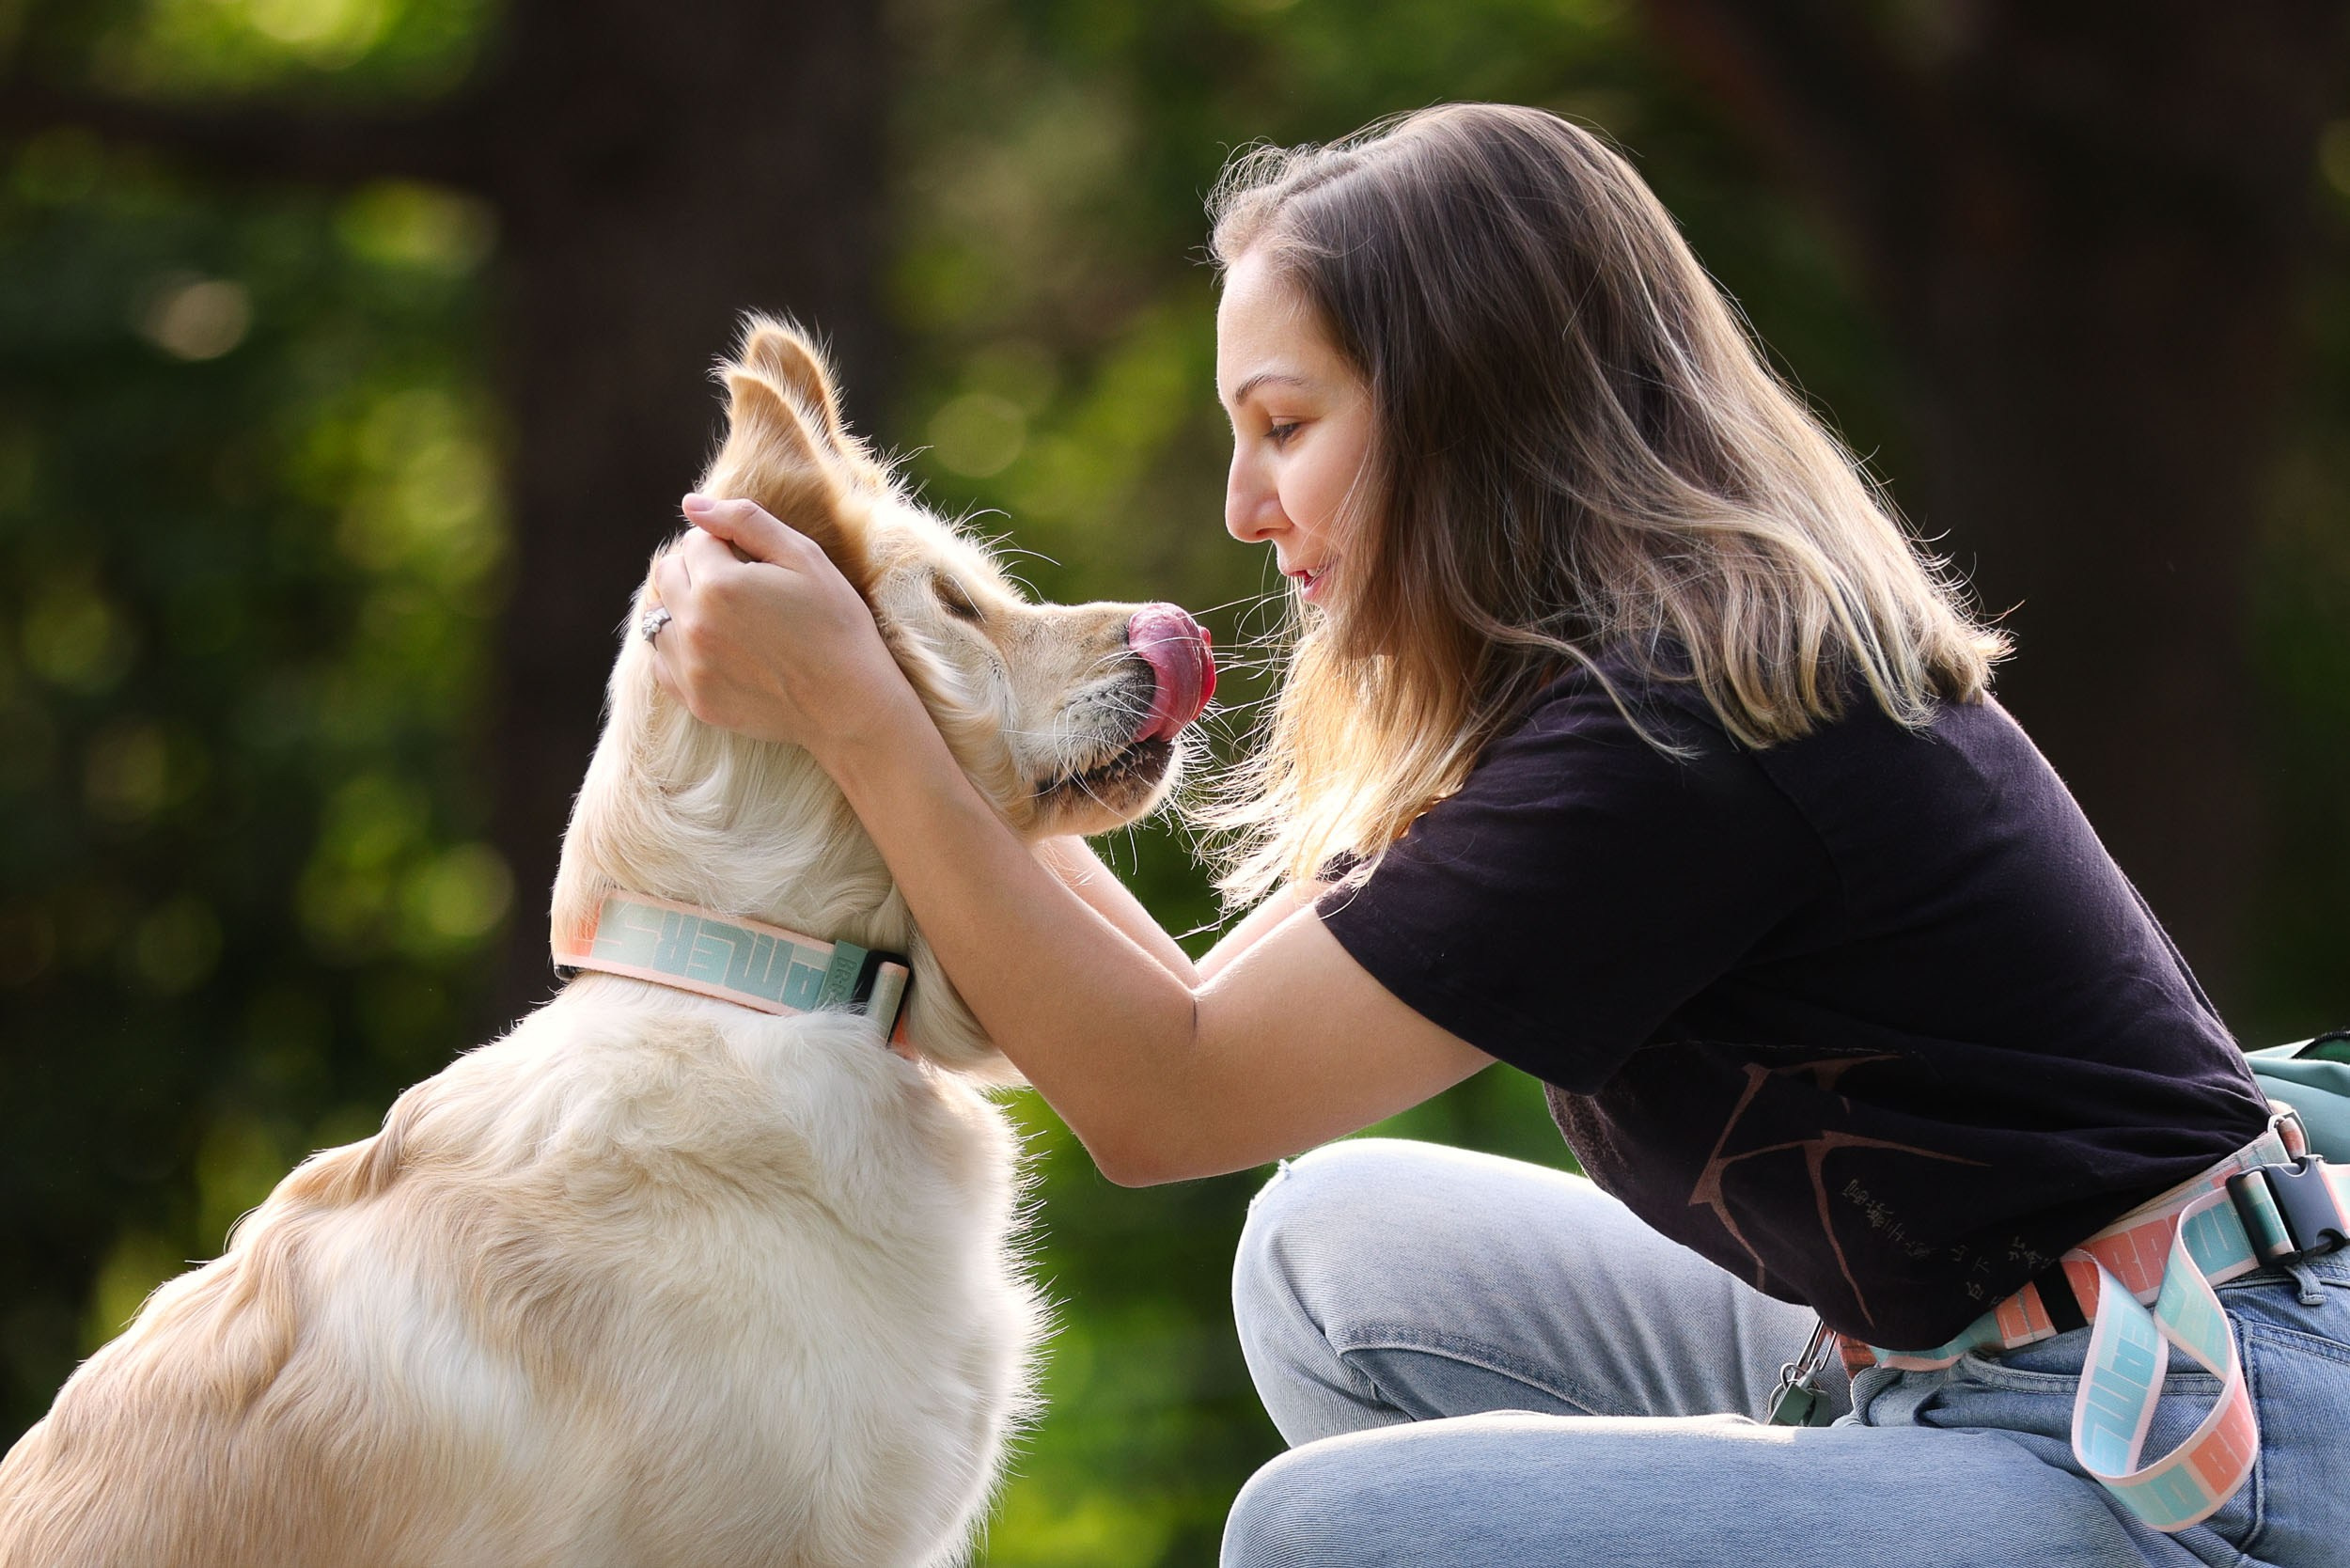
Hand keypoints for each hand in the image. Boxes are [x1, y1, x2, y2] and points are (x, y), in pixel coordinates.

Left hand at [646, 494, 915, 757]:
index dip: (726, 545)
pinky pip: (662, 661)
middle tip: (741, 588)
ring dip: (683, 608)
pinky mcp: (694, 700)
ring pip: (658, 617)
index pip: (695, 541)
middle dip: (697, 570)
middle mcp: (693, 625)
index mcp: (719, 584)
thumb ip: (744, 521)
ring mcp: (690, 667)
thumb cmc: (836, 624)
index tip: (757, 566)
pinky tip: (717, 650)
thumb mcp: (804, 557)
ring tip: (728, 619)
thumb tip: (690, 504)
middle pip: (666, 574)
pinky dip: (680, 648)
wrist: (850, 704)